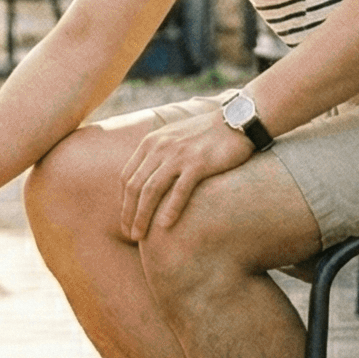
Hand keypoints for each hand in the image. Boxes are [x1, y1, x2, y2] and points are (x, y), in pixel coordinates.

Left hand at [118, 107, 252, 241]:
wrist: (236, 121)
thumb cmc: (206, 134)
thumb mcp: (174, 138)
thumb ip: (159, 155)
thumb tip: (149, 181)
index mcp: (151, 142)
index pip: (127, 176)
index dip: (123, 201)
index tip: (125, 220)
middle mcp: (160, 147)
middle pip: (135, 186)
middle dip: (129, 213)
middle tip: (129, 235)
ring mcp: (178, 155)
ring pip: (152, 189)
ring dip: (143, 215)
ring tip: (140, 236)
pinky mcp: (198, 163)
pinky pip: (180, 189)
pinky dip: (171, 208)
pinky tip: (165, 225)